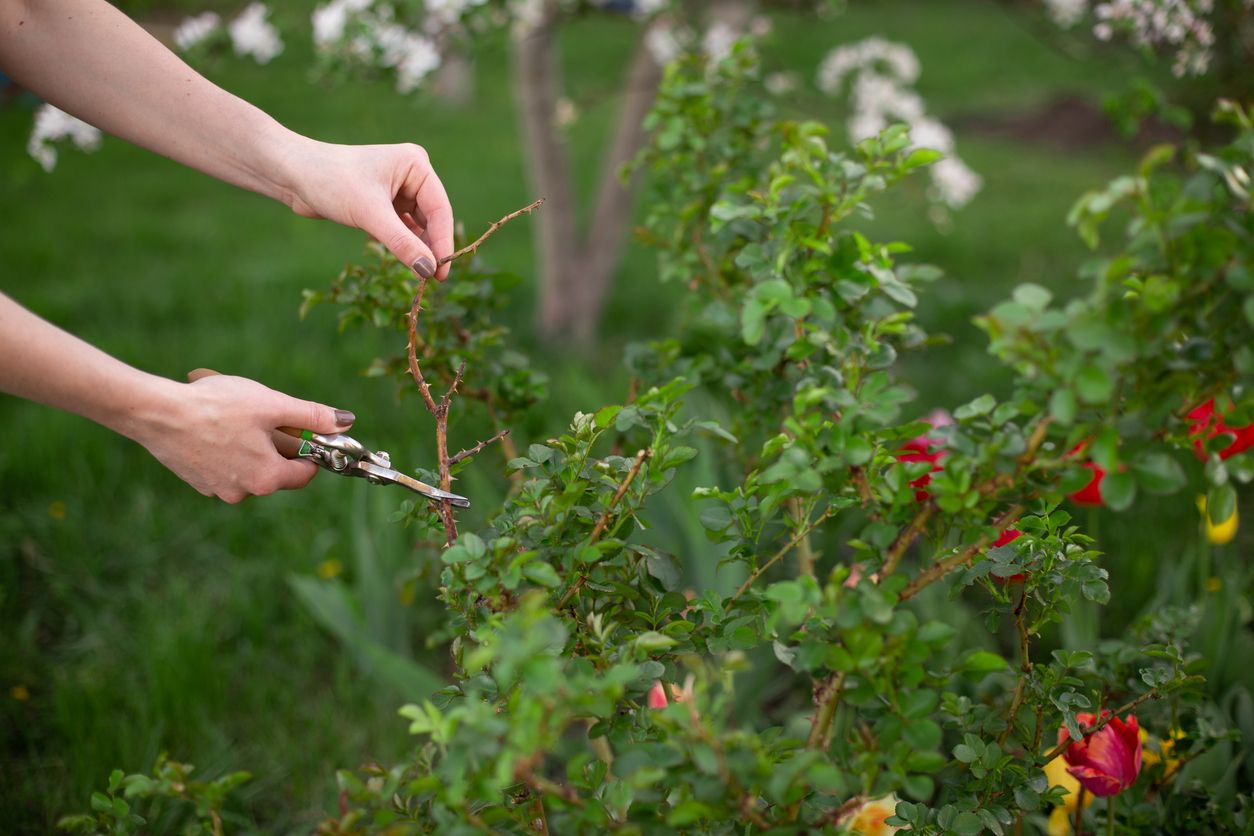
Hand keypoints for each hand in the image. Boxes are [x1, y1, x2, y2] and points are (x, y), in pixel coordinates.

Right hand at [136, 373, 355, 503]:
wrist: (157, 413)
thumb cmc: (217, 407)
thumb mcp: (272, 405)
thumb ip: (312, 416)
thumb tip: (347, 421)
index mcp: (267, 479)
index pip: (305, 474)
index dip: (310, 451)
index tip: (301, 430)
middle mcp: (243, 493)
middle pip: (277, 471)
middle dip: (277, 446)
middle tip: (262, 417)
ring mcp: (217, 490)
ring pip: (250, 468)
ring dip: (251, 447)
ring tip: (234, 420)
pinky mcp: (197, 482)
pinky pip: (226, 467)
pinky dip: (227, 450)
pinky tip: (214, 428)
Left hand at [285, 141, 454, 281]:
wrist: (293, 175)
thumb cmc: (331, 181)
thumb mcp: (370, 214)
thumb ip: (402, 243)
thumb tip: (429, 271)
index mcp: (416, 165)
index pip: (439, 209)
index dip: (443, 242)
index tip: (442, 272)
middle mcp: (411, 175)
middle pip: (431, 219)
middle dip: (431, 247)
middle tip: (433, 280)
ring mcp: (398, 189)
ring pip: (417, 226)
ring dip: (418, 249)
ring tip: (421, 276)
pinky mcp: (384, 203)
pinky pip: (402, 228)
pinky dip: (403, 245)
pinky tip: (406, 262)